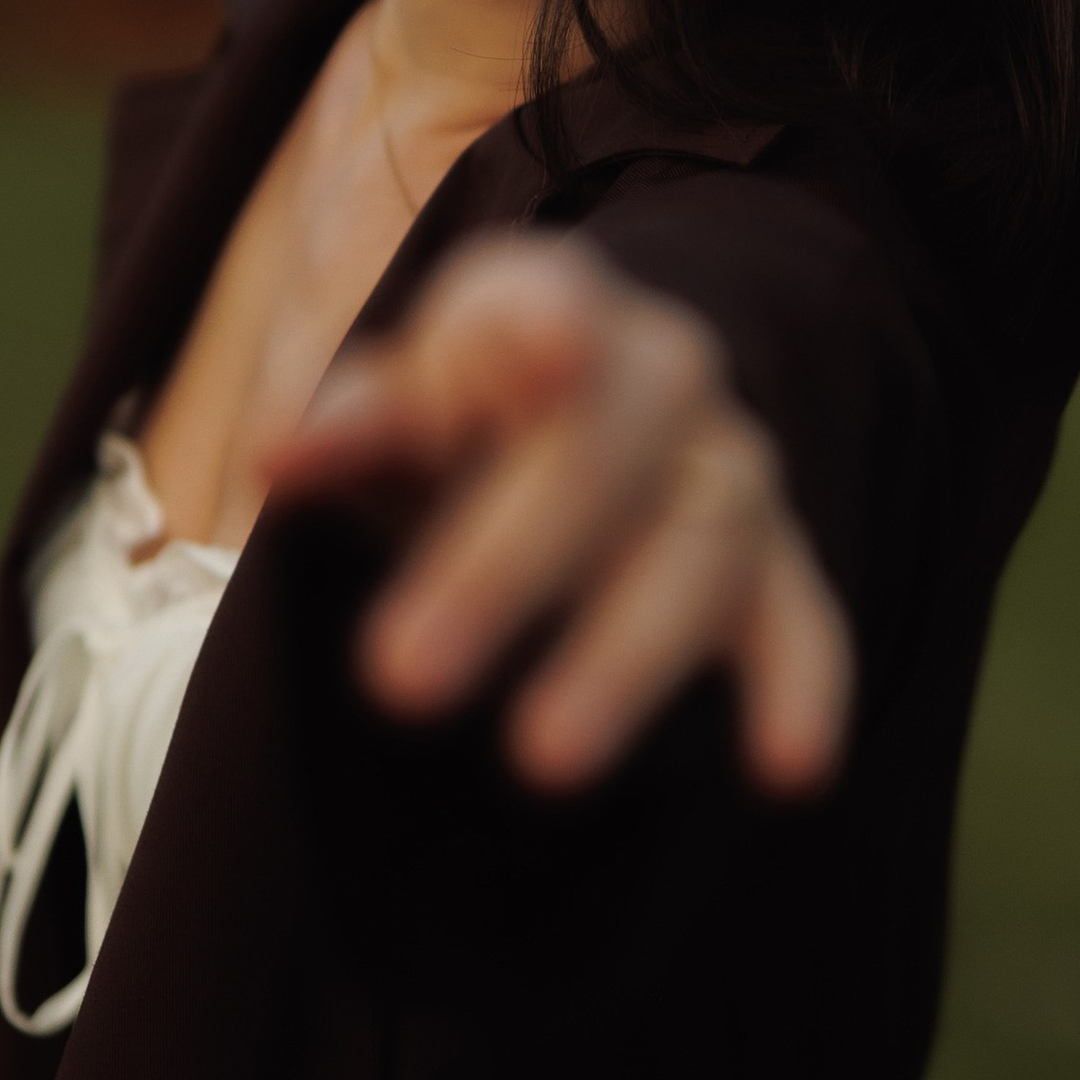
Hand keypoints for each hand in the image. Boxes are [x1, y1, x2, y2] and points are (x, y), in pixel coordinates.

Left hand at [260, 234, 852, 796]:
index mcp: (546, 308)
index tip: (542, 352)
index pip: (540, 307)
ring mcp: (730, 469)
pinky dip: (801, 691)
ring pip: (699, 546)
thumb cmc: (460, 424)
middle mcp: (661, 372)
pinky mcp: (779, 566)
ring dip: (621, 657)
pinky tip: (788, 772)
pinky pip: (803, 621)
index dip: (544, 328)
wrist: (576, 431)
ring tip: (541, 763)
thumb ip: (351, 425)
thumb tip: (276, 455)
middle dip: (504, 566)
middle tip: (396, 679)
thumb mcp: (396, 409)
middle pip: (602, 453)